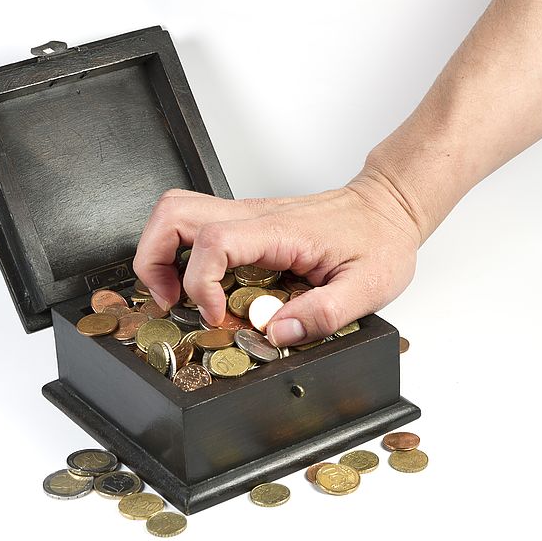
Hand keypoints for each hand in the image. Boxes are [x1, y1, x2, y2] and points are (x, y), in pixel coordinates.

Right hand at [132, 175, 420, 345]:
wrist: (387, 208)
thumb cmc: (378, 240)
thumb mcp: (367, 287)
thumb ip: (322, 314)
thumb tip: (274, 332)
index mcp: (279, 230)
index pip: (213, 241)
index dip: (200, 283)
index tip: (216, 316)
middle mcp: (254, 215)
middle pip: (173, 214)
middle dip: (155, 261)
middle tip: (172, 301)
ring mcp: (246, 215)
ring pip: (176, 213)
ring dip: (160, 253)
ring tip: (176, 294)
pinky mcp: (246, 223)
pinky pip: (195, 225)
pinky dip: (180, 254)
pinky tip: (200, 285)